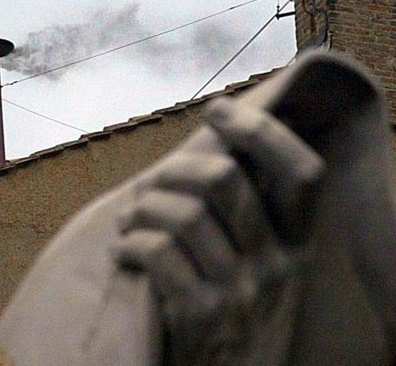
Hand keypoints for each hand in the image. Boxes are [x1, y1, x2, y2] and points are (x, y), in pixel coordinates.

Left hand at [112, 97, 325, 364]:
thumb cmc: (224, 307)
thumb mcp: (252, 262)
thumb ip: (241, 213)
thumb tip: (218, 141)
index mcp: (296, 245)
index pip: (302, 173)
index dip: (261, 131)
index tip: (218, 109)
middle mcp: (278, 267)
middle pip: (225, 180)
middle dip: (172, 170)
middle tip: (151, 186)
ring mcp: (242, 294)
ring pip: (182, 213)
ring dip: (142, 210)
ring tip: (130, 225)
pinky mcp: (203, 317)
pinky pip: (156, 253)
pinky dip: (128, 245)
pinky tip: (123, 255)